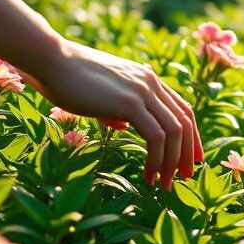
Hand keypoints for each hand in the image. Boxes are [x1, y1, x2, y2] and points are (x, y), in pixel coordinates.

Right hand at [28, 39, 201, 189]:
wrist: (51, 60)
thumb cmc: (68, 78)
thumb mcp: (102, 93)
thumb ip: (117, 108)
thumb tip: (124, 125)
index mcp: (148, 79)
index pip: (182, 109)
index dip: (191, 135)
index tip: (191, 158)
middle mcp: (151, 83)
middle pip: (185, 121)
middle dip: (188, 153)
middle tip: (185, 177)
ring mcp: (143, 91)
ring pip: (175, 132)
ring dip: (173, 162)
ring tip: (165, 184)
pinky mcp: (130, 103)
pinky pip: (156, 136)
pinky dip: (157, 159)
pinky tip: (149, 175)